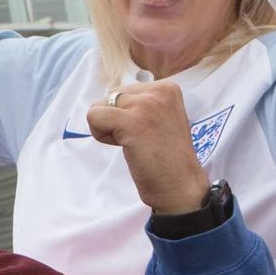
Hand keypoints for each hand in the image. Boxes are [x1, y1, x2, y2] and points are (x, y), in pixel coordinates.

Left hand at [86, 80, 209, 215]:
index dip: (127, 115)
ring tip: (134, 144)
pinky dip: (101, 135)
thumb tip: (109, 99)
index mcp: (167, 88)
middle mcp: (159, 91)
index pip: (124, 91)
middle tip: (141, 141)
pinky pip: (94, 117)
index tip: (148, 133)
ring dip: (109, 129)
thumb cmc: (167, 158)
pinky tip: (125, 147)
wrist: (181, 186)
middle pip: (110, 96)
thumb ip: (140, 105)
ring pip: (100, 106)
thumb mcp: (160, 118)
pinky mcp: (132, 122)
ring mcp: (147, 105)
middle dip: (116, 120)